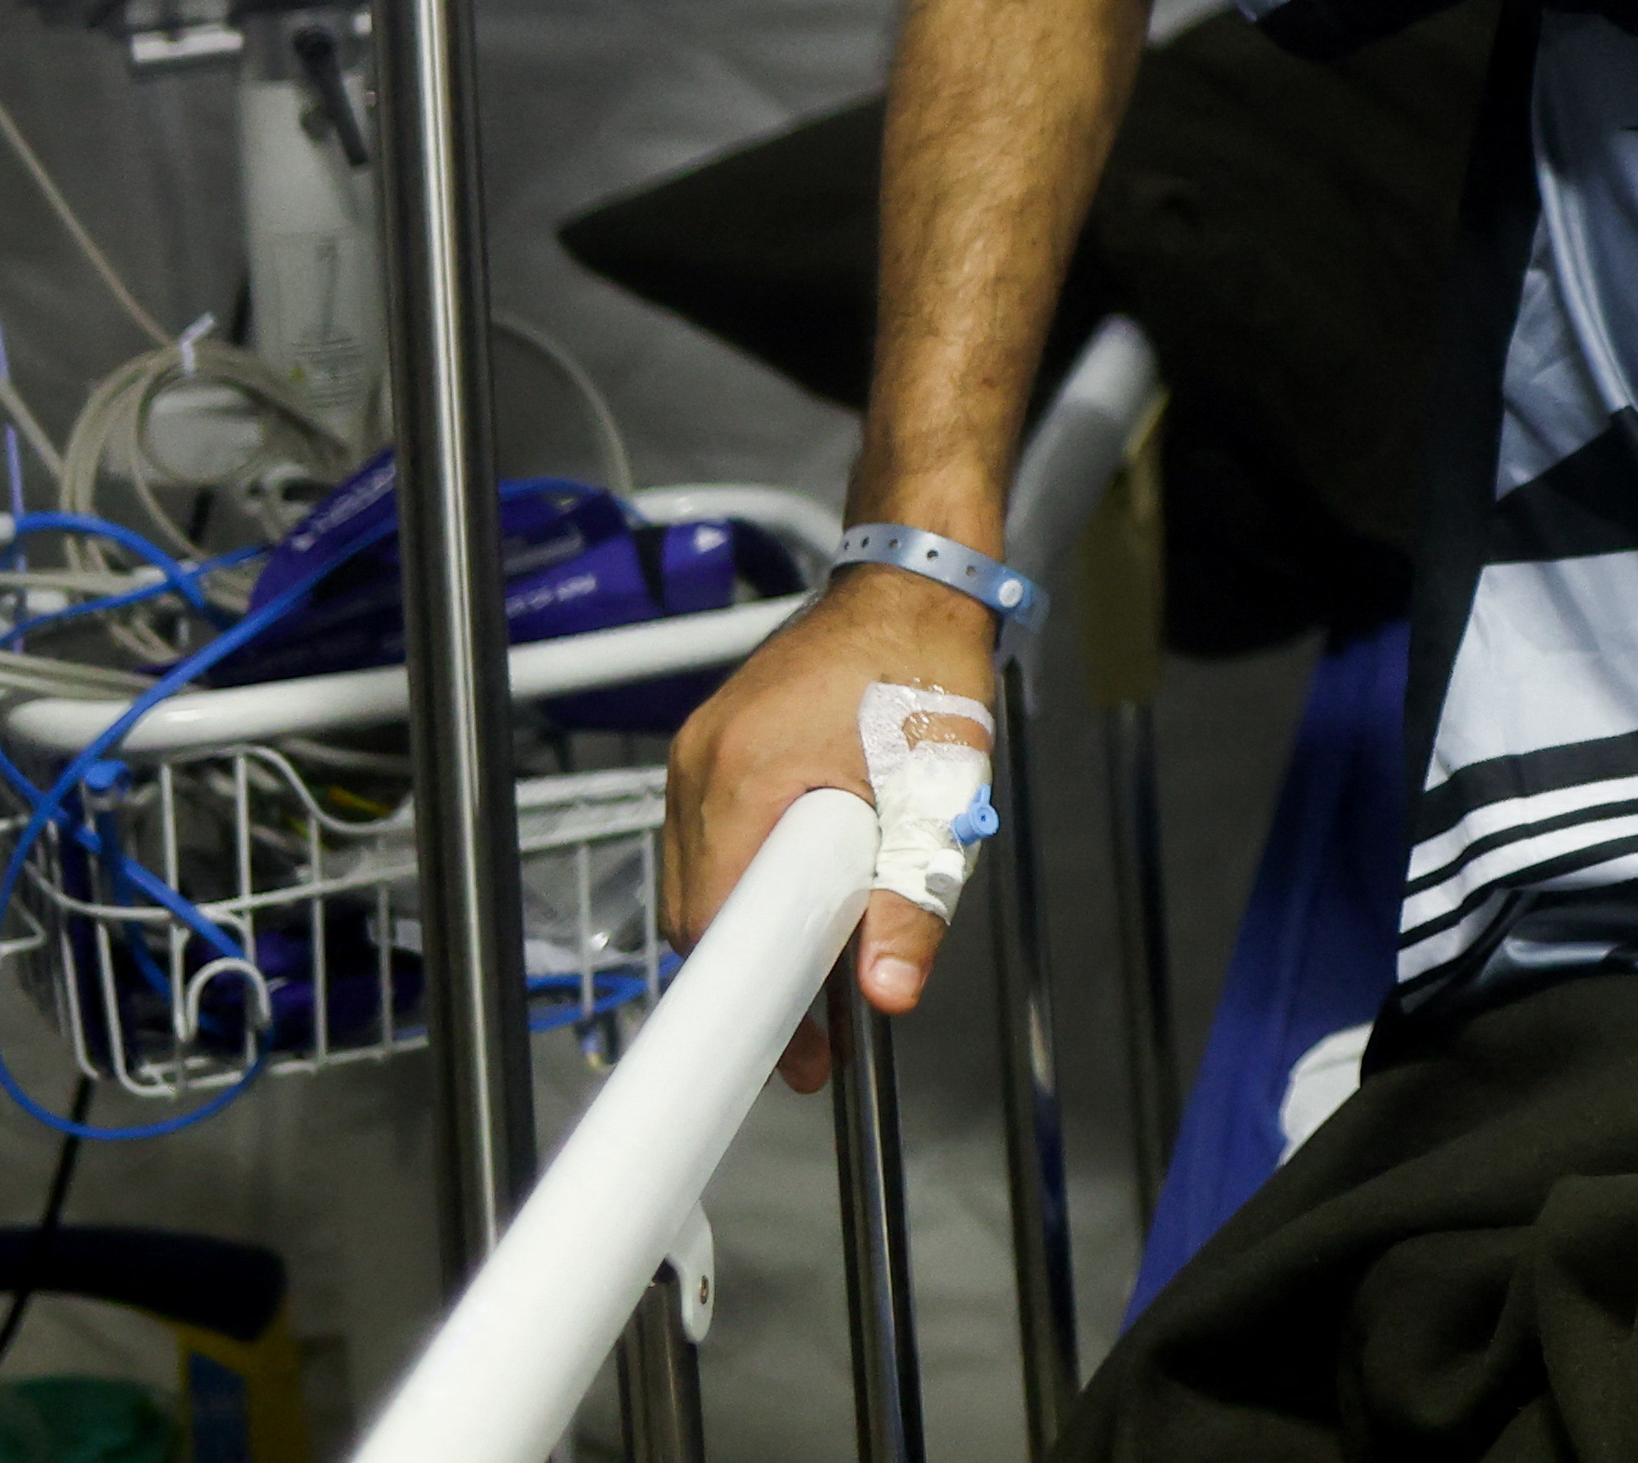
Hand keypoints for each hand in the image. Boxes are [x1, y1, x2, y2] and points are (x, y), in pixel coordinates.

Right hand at [666, 556, 998, 1093]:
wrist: (912, 586)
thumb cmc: (924, 671)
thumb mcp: (938, 797)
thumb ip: (914, 900)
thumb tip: (889, 990)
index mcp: (744, 776)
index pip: (711, 923)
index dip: (748, 998)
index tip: (789, 1050)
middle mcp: (703, 764)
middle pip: (700, 909)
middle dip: (755, 977)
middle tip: (817, 1036)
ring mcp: (699, 752)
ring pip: (701, 878)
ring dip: (751, 929)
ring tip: (817, 976)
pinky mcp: (712, 747)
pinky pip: (712, 838)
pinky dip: (749, 879)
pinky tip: (800, 901)